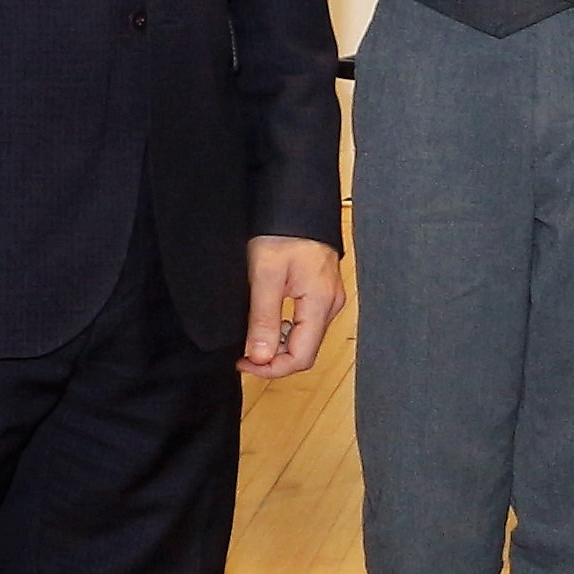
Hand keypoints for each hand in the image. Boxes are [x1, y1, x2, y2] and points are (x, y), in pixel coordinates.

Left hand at [242, 237, 342, 378]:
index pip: (301, 357)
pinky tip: (268, 319)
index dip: (271, 368)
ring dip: (278, 344)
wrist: (297, 206)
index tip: (243, 362)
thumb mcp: (265, 276)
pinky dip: (285, 330)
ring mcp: (330, 300)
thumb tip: (259, 357)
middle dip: (273, 358)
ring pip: (306, 339)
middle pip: (305, 351)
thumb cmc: (282, 234)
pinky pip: (307, 323)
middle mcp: (331, 306)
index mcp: (320, 304)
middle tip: (243, 352)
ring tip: (252, 334)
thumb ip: (263, 319)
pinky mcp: (323, 293)